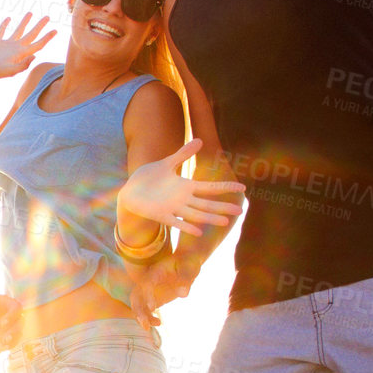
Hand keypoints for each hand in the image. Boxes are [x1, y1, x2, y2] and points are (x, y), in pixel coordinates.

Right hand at [0, 14, 56, 86]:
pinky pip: (2, 31)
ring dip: (25, 22)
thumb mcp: (10, 71)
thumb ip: (23, 65)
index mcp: (21, 54)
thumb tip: (35, 56)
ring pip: (18, 30)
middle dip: (40, 26)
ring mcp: (6, 45)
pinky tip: (8, 18)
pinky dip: (5, 24)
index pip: (37, 44)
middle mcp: (16, 48)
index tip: (55, 30)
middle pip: (31, 35)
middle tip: (48, 17)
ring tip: (31, 13)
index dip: (47, 38)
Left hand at [0, 293, 20, 350]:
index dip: (12, 316)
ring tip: (1, 347)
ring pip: (15, 336)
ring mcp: (4, 327)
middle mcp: (8, 315)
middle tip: (6, 338)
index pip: (16, 308)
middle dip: (15, 332)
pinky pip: (2, 345)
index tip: (2, 322)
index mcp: (5, 303)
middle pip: (19, 324)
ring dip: (11, 343)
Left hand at [118, 139, 244, 234]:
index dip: (225, 187)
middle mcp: (183, 199)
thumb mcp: (167, 163)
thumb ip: (183, 154)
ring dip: (210, 217)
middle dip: (223, 207)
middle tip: (240, 211)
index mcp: (186, 186)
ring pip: (196, 214)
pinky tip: (198, 232)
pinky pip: (176, 222)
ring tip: (225, 221)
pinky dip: (186, 227)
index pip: (210, 187)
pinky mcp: (161, 215)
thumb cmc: (148, 178)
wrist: (129, 191)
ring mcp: (173, 208)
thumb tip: (201, 140)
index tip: (243, 188)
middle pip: (207, 204)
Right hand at [129, 258, 189, 330]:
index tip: (153, 307)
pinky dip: (149, 317)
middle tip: (145, 324)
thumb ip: (186, 280)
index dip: (148, 295)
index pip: (146, 284)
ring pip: (138, 304)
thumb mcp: (190, 269)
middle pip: (136, 295)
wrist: (186, 262)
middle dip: (138, 310)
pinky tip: (159, 323)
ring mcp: (150, 290)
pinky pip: (146, 309)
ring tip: (150, 327)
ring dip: (142, 316)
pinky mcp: (154, 297)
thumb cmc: (188, 263)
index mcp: (155, 272)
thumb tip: (183, 294)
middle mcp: (148, 281)